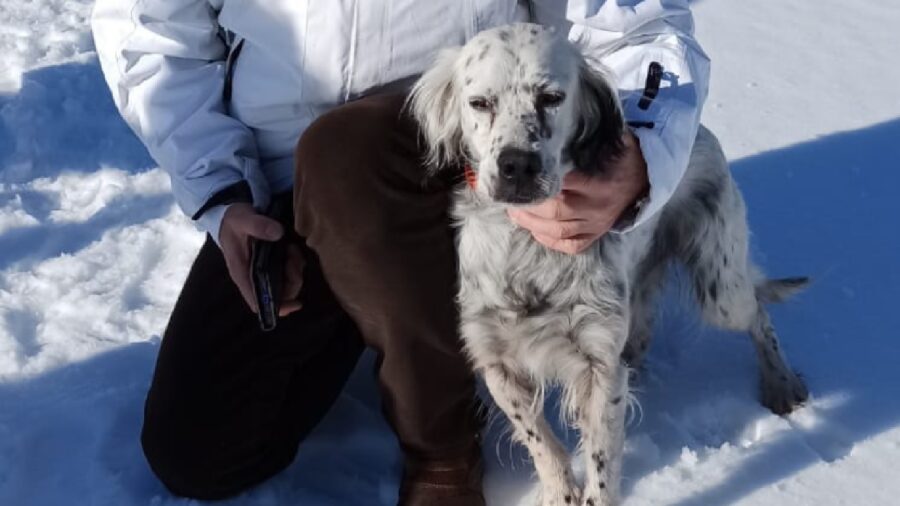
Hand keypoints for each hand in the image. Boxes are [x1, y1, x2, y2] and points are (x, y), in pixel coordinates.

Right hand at [219, 203, 304, 315]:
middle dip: (293, 281)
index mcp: (242, 274)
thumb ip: (258, 225)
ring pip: (286, 284)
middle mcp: (253, 278)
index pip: (258, 302)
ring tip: (292, 250)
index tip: (296, 302)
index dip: (277, 307)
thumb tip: (278, 233)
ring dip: (295, 270)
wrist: (230, 216)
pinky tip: (292, 249)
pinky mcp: (271, 264)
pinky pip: (288, 273)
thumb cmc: (233, 221)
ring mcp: (263, 272)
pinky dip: (295, 264)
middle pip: (279, 295)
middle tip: (294, 257)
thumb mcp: (241, 219)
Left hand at [508, 131, 648, 254]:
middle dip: (529, 206)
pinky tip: (536, 231)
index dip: (540, 180)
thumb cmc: (618, 158)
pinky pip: (571, 245)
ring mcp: (596, 224)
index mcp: (600, 182)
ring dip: (532, 223)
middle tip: (511, 198)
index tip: (521, 176)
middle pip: (557, 210)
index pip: (565, 182)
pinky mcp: (596, 235)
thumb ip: (586, 141)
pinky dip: (550, 240)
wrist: (643, 179)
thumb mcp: (608, 144)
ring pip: (559, 230)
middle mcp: (597, 207)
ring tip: (515, 213)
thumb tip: (558, 128)